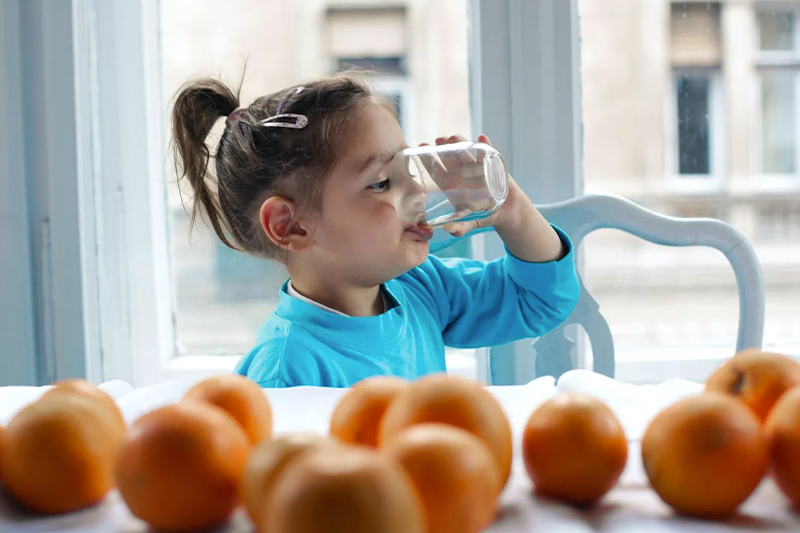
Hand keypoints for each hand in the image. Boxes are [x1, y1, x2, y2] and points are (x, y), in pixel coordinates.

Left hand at [432, 134, 564, 261]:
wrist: (505, 210)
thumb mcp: (470, 222)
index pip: (437, 170)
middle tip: (437, 140)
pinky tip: (482, 138)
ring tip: (454, 138)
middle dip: (442, 147)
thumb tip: (449, 230)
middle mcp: (461, 172)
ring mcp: (475, 166)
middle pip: (449, 157)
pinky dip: (486, 144)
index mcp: (451, 184)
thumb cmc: (482, 215)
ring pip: (465, 151)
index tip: (420, 151)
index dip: (428, 161)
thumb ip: (460, 227)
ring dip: (460, 142)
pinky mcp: (491, 163)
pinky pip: (487, 152)